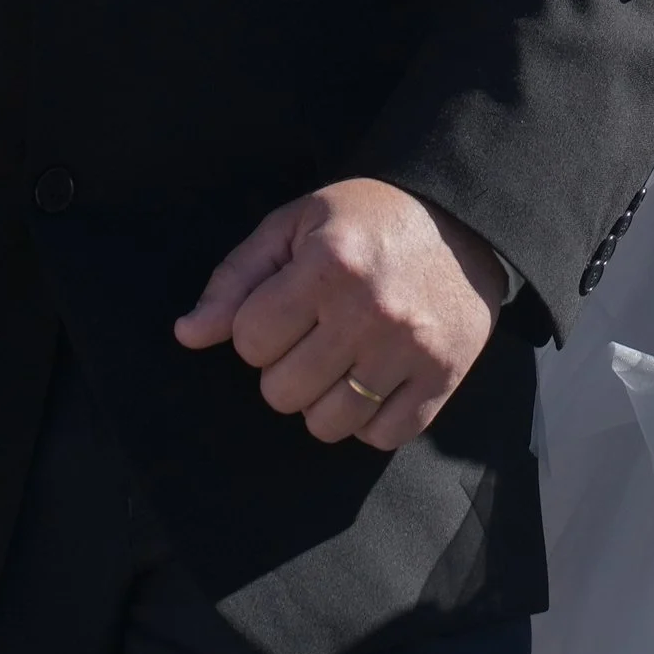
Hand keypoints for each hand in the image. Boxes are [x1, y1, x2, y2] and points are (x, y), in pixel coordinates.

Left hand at [174, 179, 506, 451]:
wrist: (466, 217)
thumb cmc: (368, 219)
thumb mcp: (298, 224)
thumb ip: (237, 278)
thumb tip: (187, 334)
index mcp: (328, 265)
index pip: (248, 341)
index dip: (258, 327)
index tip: (288, 306)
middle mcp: (369, 310)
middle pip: (281, 392)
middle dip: (287, 366)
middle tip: (316, 334)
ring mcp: (409, 348)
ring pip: (326, 424)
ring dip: (324, 399)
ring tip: (344, 359)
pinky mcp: (443, 376)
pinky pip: (381, 436)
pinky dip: (372, 419)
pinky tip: (377, 379)